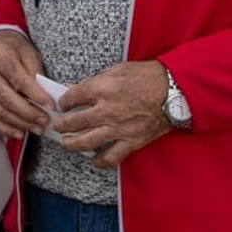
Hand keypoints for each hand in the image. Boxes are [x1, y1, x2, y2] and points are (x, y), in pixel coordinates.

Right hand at [0, 30, 53, 138]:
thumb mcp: (29, 53)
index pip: (18, 79)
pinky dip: (4, 128)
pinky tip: (19, 133)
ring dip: (19, 123)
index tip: (50, 105)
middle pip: (6, 98)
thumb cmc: (14, 49)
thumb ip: (36, 74)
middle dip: (28, 113)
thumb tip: (47, 97)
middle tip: (45, 121)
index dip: (35, 95)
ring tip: (36, 128)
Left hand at [51, 60, 172, 168]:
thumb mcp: (117, 70)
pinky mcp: (131, 141)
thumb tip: (82, 91)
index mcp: (102, 89)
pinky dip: (100, 161)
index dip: (63, 102)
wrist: (174, 91)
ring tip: (66, 143)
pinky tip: (94, 161)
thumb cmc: (147, 76)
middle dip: (62, 125)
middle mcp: (106, 110)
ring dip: (72, 144)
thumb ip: (98, 82)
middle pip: (74, 122)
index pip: (72, 98)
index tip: (62, 105)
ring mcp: (118, 128)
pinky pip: (111, 157)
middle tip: (58, 125)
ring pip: (86, 142)